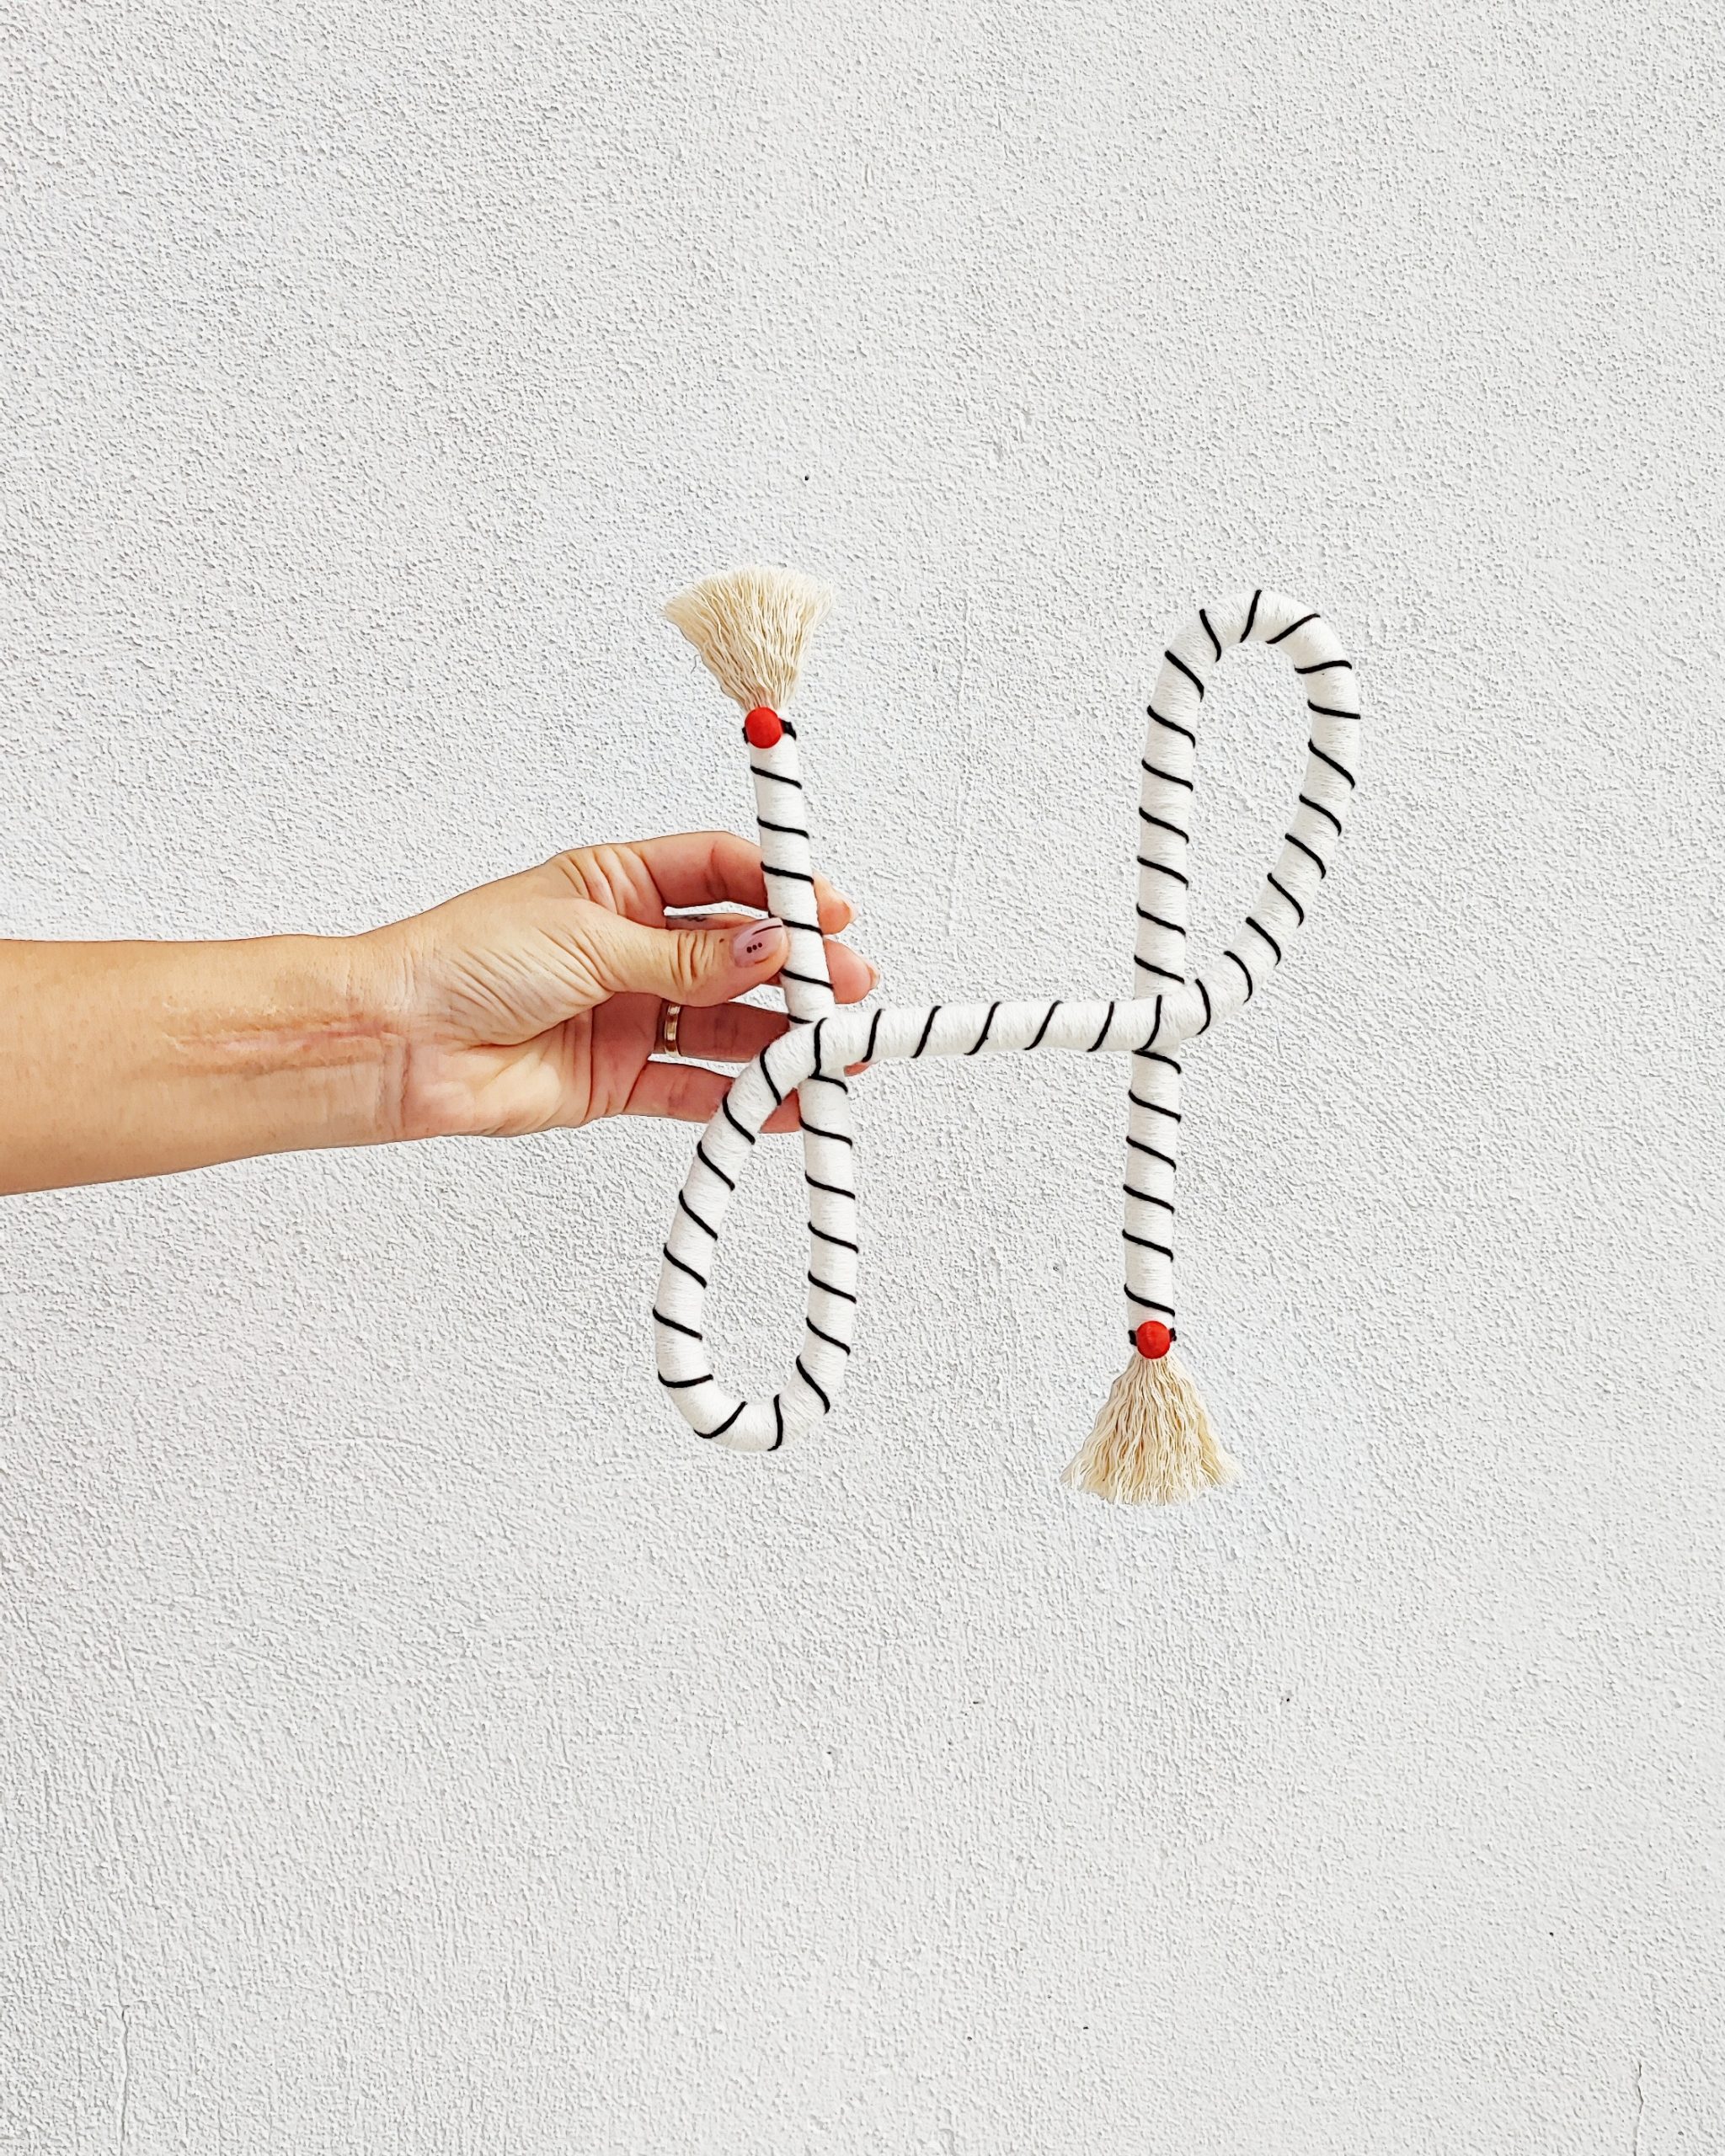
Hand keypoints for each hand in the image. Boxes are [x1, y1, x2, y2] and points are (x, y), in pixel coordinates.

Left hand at [363, 831, 875, 1141]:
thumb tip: (768, 945)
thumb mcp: (587, 938)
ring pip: (723, 1023)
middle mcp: (631, 948)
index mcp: (618, 885)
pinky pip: (693, 1087)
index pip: (721, 875)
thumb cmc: (462, 962)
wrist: (395, 1043)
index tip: (832, 909)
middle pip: (735, 954)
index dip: (780, 890)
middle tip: (848, 987)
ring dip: (778, 1038)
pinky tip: (781, 1104)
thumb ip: (684, 953)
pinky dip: (738, 1098)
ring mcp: (628, 1014)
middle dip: (797, 970)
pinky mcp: (616, 1079)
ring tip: (830, 1052)